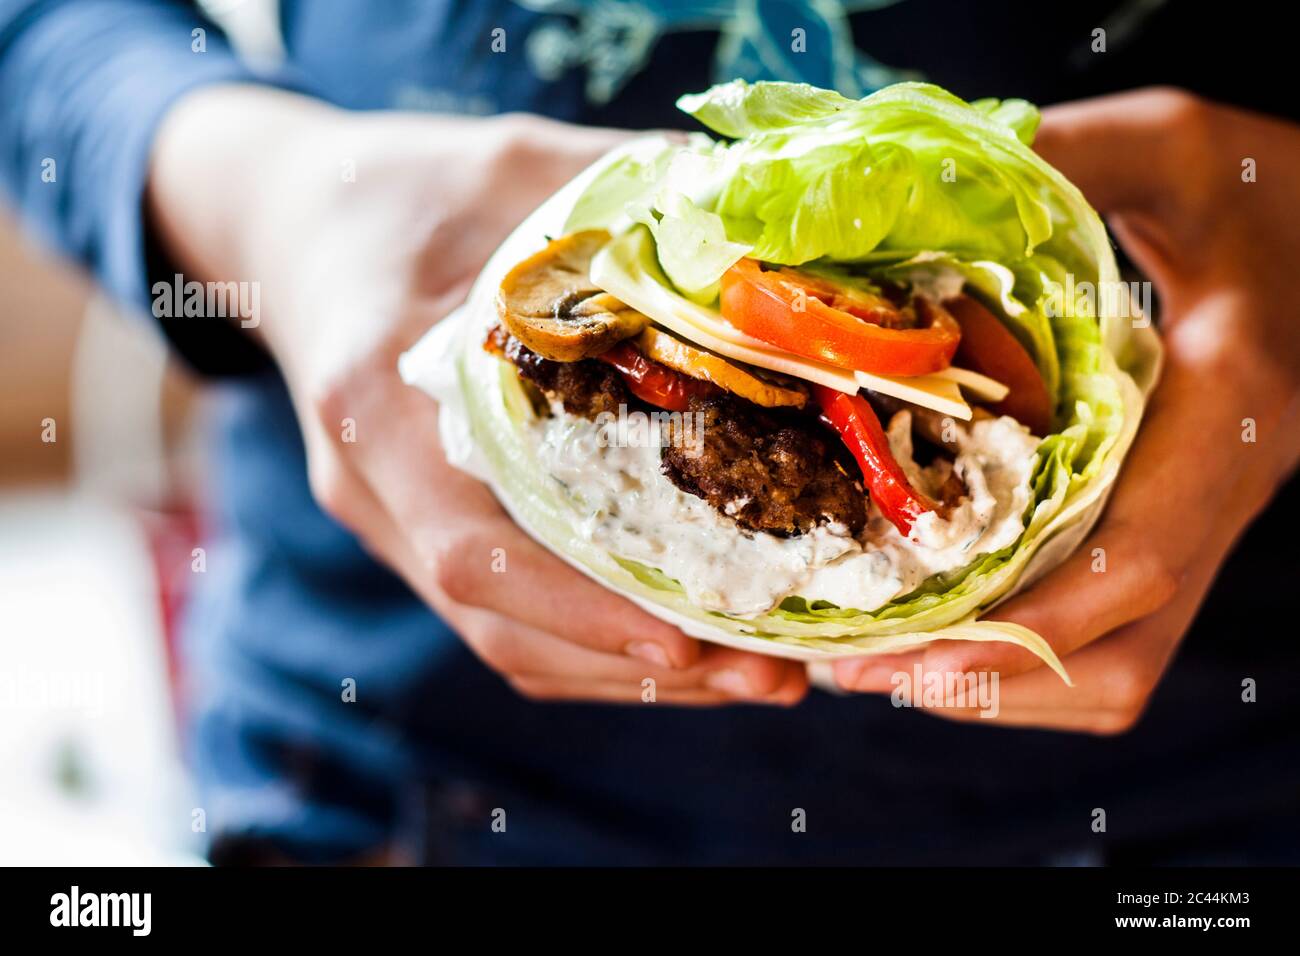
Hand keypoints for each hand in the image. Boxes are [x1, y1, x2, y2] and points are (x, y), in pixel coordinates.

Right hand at [147, 86, 807, 705]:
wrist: (297, 227)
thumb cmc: (394, 191)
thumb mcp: (504, 164)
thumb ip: (619, 186)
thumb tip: (756, 211)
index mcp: (373, 397)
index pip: (471, 548)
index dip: (580, 610)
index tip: (691, 637)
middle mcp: (373, 485)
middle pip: (501, 626)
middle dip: (637, 667)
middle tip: (773, 679)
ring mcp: (390, 520)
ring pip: (505, 640)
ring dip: (628, 672)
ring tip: (754, 674)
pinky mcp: (421, 527)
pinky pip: (505, 615)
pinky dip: (594, 641)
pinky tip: (685, 634)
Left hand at [834, 88, 1299, 731]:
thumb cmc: (1267, 187)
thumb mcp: (1173, 147)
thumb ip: (1072, 155)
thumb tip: (917, 186)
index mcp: (1228, 413)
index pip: (1142, 560)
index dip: (1031, 622)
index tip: (912, 646)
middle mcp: (1220, 496)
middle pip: (1122, 653)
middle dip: (986, 680)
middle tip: (855, 668)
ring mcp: (1201, 524)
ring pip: (1116, 667)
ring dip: (998, 687)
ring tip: (877, 665)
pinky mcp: (1173, 527)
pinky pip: (1110, 635)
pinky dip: (1022, 657)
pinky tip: (937, 626)